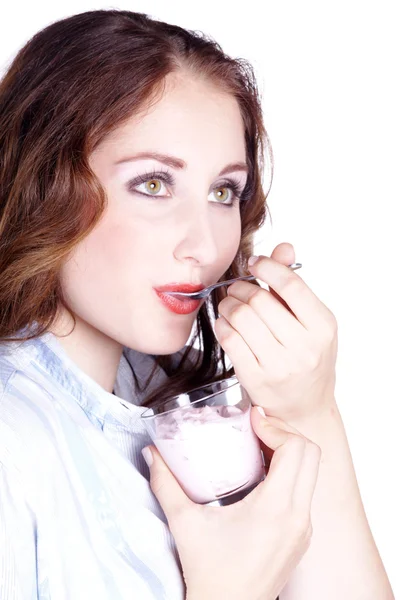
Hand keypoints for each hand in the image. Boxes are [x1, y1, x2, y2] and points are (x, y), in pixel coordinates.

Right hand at [143, 407, 320, 599]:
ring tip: (258, 445)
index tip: (252, 420)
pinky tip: (262, 475)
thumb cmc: (211, 575)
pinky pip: (305, 492)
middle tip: (256, 428)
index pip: (297, 450)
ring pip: (311, 472)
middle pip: (311, 454)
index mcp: (276, 509)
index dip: (276, 427)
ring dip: (289, 451)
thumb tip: (152, 454)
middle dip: (285, 432)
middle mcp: (298, 517)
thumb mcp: (184, 523)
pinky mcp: (302, 537)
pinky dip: (290, 473)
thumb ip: (165, 483)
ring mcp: (304, 528)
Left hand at [215, 242, 337, 422]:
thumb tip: (283, 248)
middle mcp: (304, 347)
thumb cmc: (307, 358)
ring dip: (228, 305)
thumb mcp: (311, 322)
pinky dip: (222, 326)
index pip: (291, 285)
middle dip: (241, 288)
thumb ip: (294, 284)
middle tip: (237, 289)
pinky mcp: (256, 378)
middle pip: (260, 300)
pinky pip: (229, 340)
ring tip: (230, 305)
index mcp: (323, 326)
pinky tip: (226, 324)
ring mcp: (279, 365)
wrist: (304, 407)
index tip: (255, 263)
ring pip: (240, 317)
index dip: (267, 267)